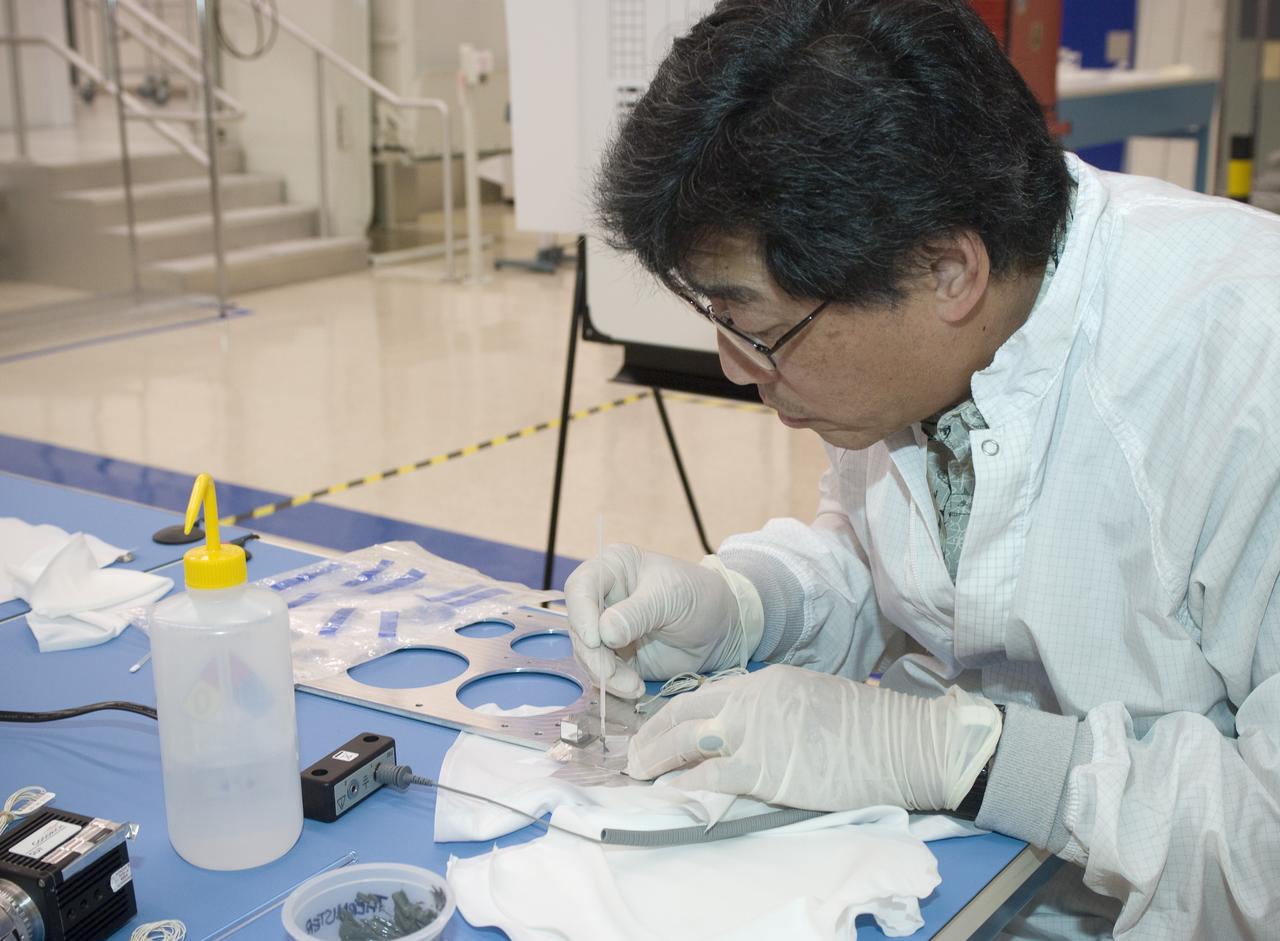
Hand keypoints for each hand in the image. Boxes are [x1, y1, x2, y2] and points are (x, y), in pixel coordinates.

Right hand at [564, 545, 756, 699]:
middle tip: (612, 674)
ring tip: (632, 686)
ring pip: (586, 654)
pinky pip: (603, 673)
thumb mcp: (670, 597)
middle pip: (578, 626)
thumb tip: (604, 634)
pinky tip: (634, 688)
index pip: (580, 587)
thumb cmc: (698, 596)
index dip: (581, 613)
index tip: (595, 639)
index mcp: (613, 569)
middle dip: (593, 654)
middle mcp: (603, 598)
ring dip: (604, 674)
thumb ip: (636, 613)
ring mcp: (607, 630)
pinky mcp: (617, 657)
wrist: (723, 628)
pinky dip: (614, 685)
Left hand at [626, 665, 1001, 811]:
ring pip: (688, 740)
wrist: (901, 742)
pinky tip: (668, 790)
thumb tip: (748, 728)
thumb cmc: (867, 726)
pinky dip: (684, 782)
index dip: (674, 713)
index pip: (706, 694)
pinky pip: (710, 775)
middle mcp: (752, 699)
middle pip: (685, 712)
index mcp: (766, 680)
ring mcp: (755, 732)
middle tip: (634, 753)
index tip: (658, 728)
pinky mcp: (764, 767)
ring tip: (639, 771)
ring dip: (658, 757)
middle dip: (653, 733)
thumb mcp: (811, 697)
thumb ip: (774, 707)